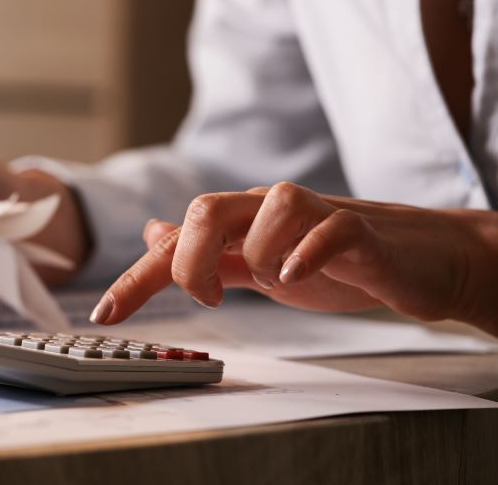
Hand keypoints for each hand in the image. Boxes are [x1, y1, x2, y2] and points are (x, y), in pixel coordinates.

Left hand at [90, 182, 497, 335]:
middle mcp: (269, 210)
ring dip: (260, 255)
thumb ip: (206, 251)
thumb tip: (152, 233)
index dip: (136, 277)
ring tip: (280, 279)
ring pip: (266, 208)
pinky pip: (328, 227)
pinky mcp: (359, 230)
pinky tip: (296, 274)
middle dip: (190, 261)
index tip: (106, 315)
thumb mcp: (256, 261)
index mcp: (241, 222)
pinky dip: (306, 250)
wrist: (417, 259)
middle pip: (207, 210)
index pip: (176, 241)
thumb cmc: (334, 260)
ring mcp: (316, 215)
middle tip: (209, 297)